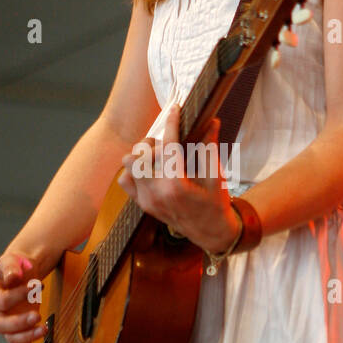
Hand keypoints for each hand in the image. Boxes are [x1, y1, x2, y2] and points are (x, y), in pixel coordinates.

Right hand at [0, 250, 48, 342]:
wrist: (23, 274)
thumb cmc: (15, 267)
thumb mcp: (11, 260)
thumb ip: (11, 266)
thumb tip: (13, 277)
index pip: (0, 301)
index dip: (17, 296)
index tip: (35, 286)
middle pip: (1, 325)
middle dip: (20, 322)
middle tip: (37, 315)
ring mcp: (3, 324)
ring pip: (11, 337)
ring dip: (28, 336)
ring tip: (44, 329)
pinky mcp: (15, 331)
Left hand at [117, 105, 240, 253]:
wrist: (210, 233)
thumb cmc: (216, 203)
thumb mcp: (216, 175)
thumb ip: (210, 147)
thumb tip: (212, 121)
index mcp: (177, 185)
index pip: (168, 145)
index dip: (171, 123)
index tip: (174, 109)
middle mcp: (157, 193)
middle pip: (140, 153)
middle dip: (153, 142)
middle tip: (168, 144)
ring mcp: (147, 200)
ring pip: (129, 165)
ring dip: (142, 156)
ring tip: (158, 158)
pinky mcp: (143, 204)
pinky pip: (126, 180)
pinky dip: (134, 171)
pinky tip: (150, 171)